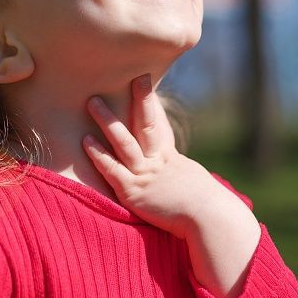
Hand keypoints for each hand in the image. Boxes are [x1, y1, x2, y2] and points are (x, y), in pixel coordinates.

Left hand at [83, 73, 216, 238]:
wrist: (210, 220)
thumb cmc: (204, 209)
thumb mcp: (193, 185)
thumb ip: (180, 178)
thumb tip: (181, 177)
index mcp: (170, 159)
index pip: (159, 126)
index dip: (150, 104)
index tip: (143, 80)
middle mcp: (157, 162)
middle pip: (146, 123)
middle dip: (140, 98)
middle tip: (133, 76)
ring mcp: (145, 175)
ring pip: (124, 141)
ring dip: (108, 120)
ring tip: (93, 102)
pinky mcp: (134, 192)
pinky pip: (112, 170)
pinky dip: (99, 155)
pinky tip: (86, 140)